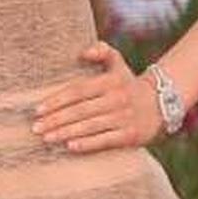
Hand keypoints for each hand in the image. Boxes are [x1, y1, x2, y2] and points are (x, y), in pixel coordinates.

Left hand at [33, 40, 163, 152]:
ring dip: (66, 133)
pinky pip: (105, 140)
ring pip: (90, 126)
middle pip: (81, 110)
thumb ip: (102, 52)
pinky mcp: (130, 135)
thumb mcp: (118, 64)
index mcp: (110, 81)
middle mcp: (117, 99)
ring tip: (46, 138)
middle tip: (36, 128)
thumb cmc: (128, 84)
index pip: (78, 90)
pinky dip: (87, 144)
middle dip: (56, 120)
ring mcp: (124, 118)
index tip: (38, 110)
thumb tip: (83, 51)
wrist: (161, 104)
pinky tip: (70, 147)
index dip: (57, 100)